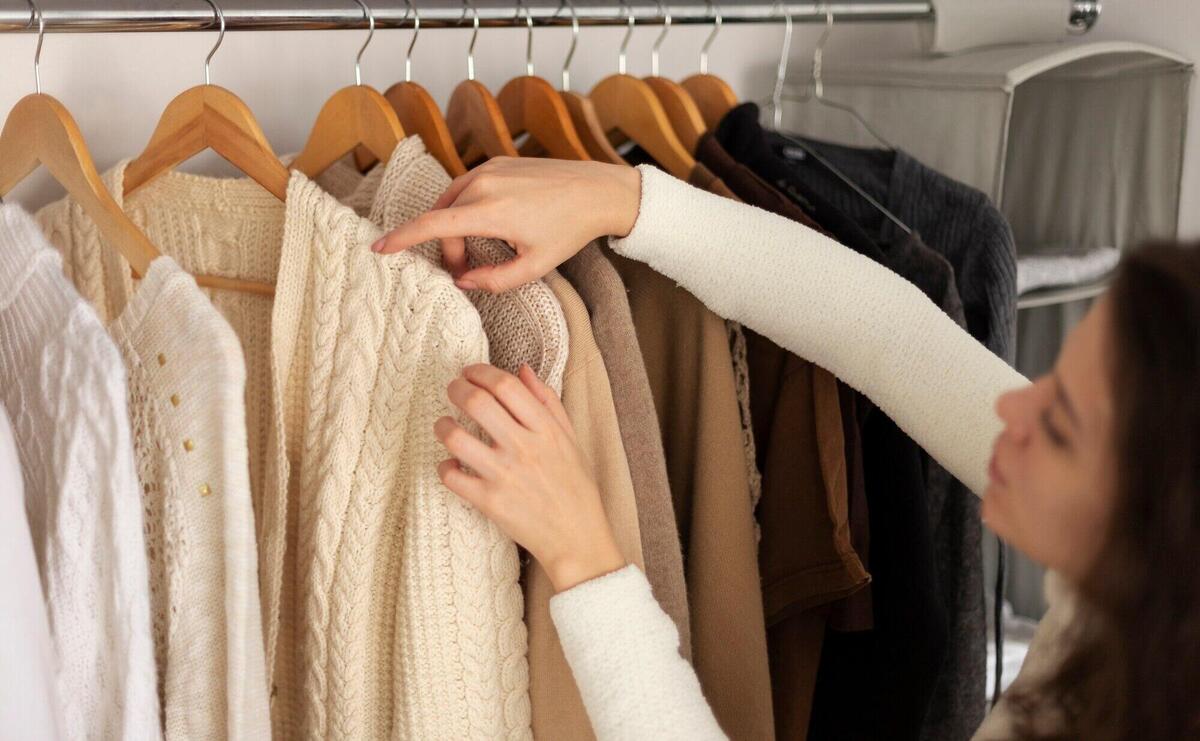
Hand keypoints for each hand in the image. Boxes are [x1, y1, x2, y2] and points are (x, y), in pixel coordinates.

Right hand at [371, 157, 641, 293]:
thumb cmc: (570, 230)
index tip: (378, 250)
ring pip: (452, 202)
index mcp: (490, 211)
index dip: (401, 239)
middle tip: (467, 273)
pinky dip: (466, 210)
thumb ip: (495, 281)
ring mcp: (489, 168)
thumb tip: (463, 281)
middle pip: (443, 220)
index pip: (432, 225)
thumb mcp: (535, 266)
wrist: (598, 190)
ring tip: (476, 252)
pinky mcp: (497, 162)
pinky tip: (487, 226)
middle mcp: (483, 183)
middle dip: (449, 250)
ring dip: (455, 229)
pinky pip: (466, 188)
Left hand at [435, 363, 626, 591]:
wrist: (577, 539)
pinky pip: (451, 477)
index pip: (506, 386)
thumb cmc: (575, 488)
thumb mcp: (570, 439)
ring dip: (442, 426)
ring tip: (444, 425)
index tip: (470, 371)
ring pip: (455, 438)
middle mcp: (524, 448)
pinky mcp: (489, 502)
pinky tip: (451, 465)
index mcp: (546, 430)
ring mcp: (505, 476)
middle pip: (477, 402)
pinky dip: (444, 468)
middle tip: (452, 388)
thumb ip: (547, 402)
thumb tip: (522, 369)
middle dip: (456, 388)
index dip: (481, 371)